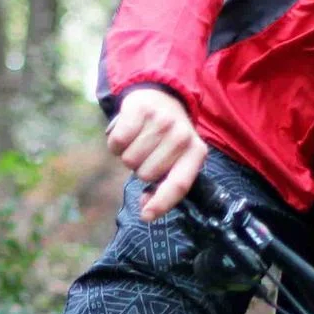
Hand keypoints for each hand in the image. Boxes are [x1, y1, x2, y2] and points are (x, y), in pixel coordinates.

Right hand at [107, 85, 208, 219]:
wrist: (160, 97)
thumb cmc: (166, 138)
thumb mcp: (175, 160)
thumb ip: (164, 186)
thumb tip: (146, 211)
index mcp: (197, 152)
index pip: (179, 185)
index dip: (162, 203)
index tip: (146, 216)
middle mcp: (182, 136)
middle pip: (146, 174)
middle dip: (141, 168)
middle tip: (148, 153)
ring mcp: (162, 121)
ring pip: (130, 160)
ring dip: (128, 155)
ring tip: (139, 141)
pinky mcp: (140, 110)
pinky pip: (117, 143)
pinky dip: (117, 143)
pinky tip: (128, 132)